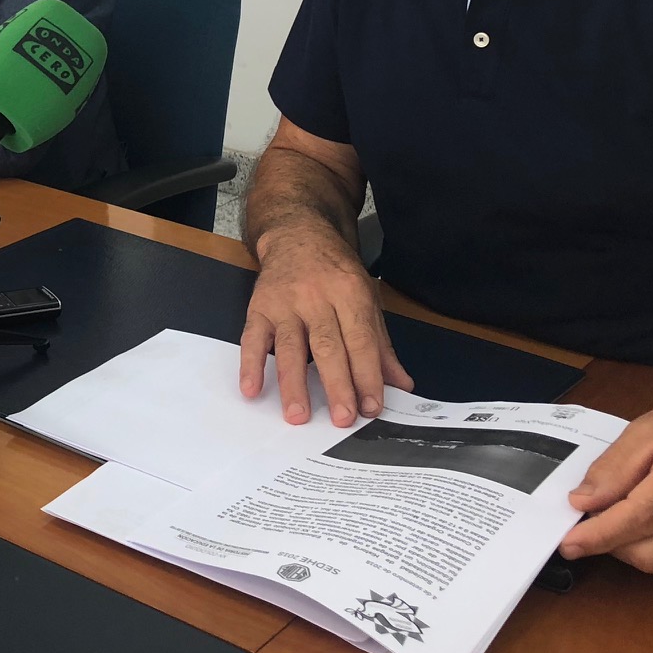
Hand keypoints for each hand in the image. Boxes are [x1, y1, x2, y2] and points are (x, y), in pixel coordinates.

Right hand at [239, 229, 410, 426]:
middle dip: (337, 384)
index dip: (367, 375)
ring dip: (293, 382)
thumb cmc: (336, 272)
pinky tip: (252, 389)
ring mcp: (284, 302)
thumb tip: (402, 385)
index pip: (361, 340)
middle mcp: (316, 296)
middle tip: (343, 419)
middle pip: (327, 345)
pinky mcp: (258, 306)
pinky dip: (250, 364)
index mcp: (350, 293)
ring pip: (289, 345)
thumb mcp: (366, 299)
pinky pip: (251, 338)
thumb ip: (380, 345)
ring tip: (298, 415)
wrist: (297, 233)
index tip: (372, 408)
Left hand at [559, 394, 652, 570]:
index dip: (599, 535)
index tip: (568, 543)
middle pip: (646, 552)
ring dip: (632, 543)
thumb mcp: (647, 429)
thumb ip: (613, 468)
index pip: (638, 518)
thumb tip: (581, 502)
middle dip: (610, 542)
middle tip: (594, 517)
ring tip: (633, 507)